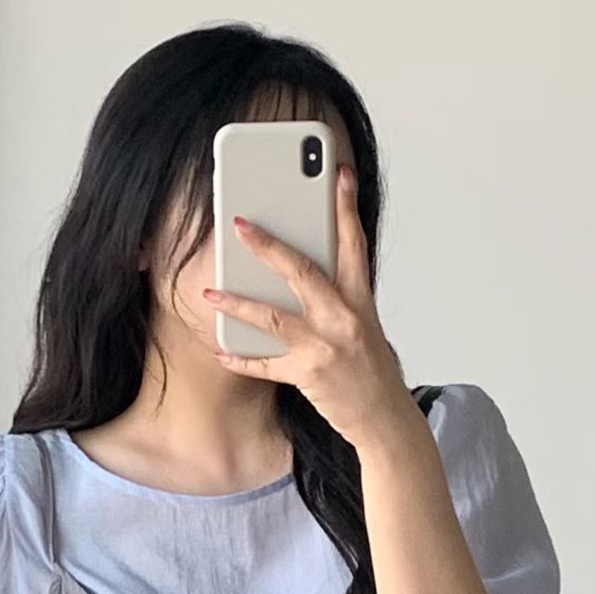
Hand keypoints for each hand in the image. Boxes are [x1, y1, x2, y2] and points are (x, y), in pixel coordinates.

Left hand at [202, 163, 412, 448]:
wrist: (384, 419)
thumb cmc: (370, 369)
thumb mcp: (363, 324)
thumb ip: (337, 297)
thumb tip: (296, 272)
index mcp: (361, 300)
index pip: (354, 244)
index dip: (346, 207)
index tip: (338, 174)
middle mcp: (344, 319)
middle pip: (303, 272)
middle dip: (268, 246)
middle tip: (240, 224)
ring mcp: (326, 348)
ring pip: (273, 317)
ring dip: (237, 303)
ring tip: (210, 291)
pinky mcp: (309, 376)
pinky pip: (265, 364)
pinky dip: (241, 358)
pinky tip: (221, 351)